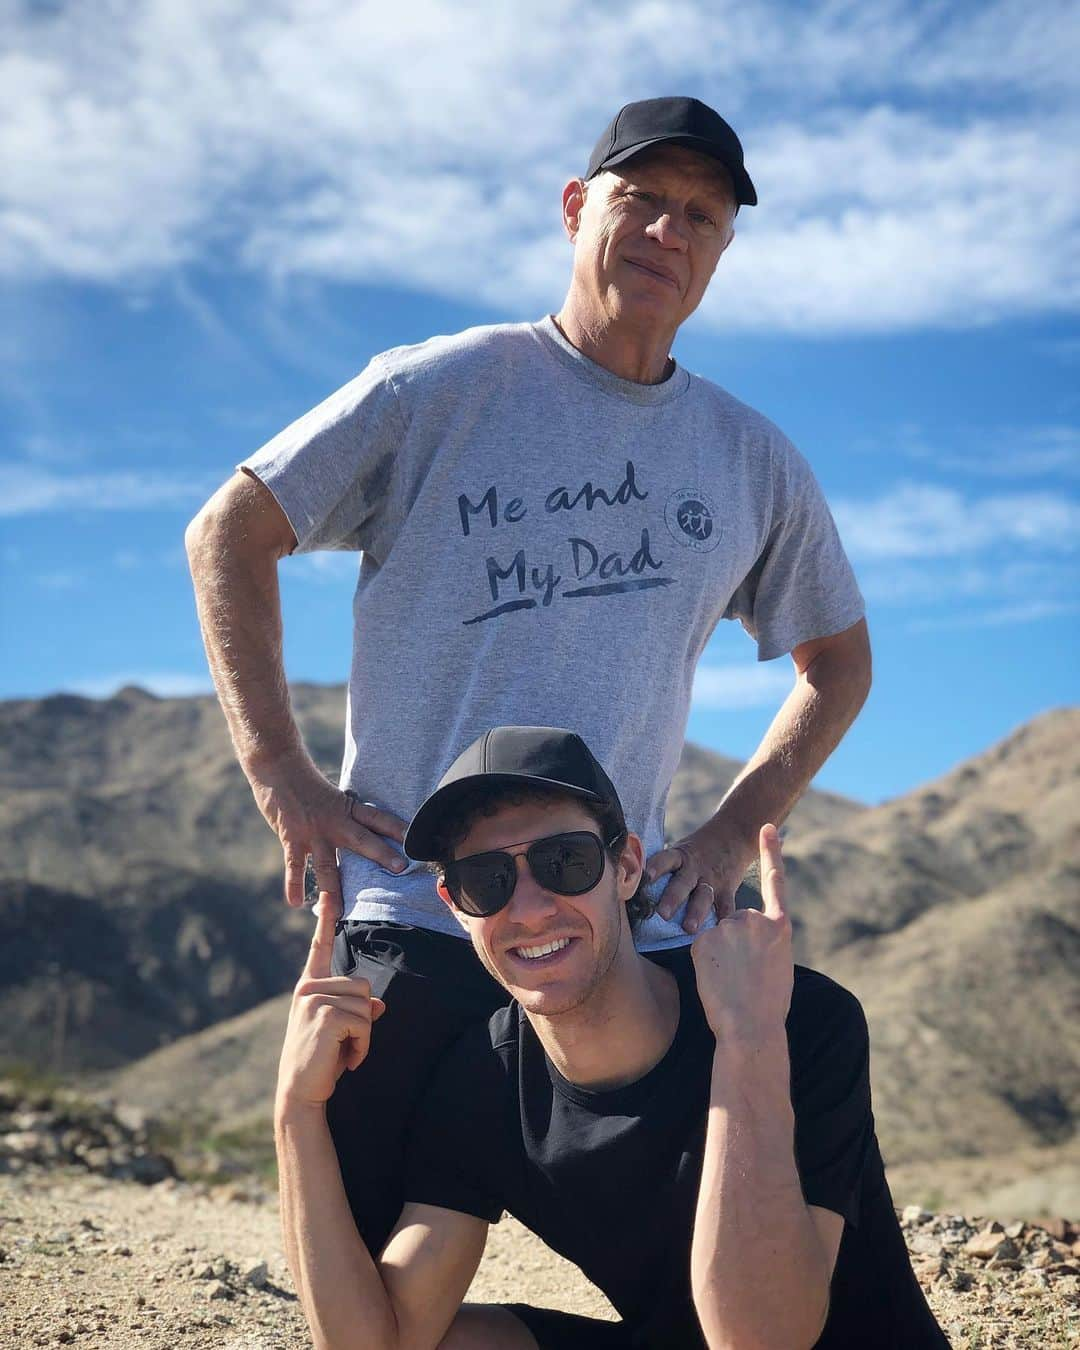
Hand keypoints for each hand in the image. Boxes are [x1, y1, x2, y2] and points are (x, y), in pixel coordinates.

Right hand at [250, 755, 407, 907]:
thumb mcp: (334, 797)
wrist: (278, 767)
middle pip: (362, 840)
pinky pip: (295, 866)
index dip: (398, 828)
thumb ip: (347, 817)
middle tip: (401, 869)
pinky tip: (296, 903)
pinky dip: (294, 885)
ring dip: (335, 889)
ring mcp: (313, 832)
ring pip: (328, 865)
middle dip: (381, 855)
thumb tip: (363, 830)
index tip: (419, 838)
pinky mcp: (292, 838)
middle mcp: (334, 821)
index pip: (378, 818)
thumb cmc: (307, 783)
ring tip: (341, 913)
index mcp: (348, 809)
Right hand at [276, 891, 386, 1112]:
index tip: (329, 894)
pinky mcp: (326, 1015)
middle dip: (363, 1019)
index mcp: (309, 987)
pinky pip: (365, 1022)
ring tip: (343, 1052)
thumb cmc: (321, 1061)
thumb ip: (355, 1011)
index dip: (325, 920)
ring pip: (366, 1004)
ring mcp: (314, 999)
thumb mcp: (338, 1031)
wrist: (300, 1093)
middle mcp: (308, 988)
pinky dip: (363, 1046)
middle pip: (363, 985)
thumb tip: (379, 1004)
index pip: (319, 948)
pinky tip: (346, 1060)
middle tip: (343, 1045)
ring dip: (364, 1035)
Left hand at [645, 824, 754, 932]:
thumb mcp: (681, 850)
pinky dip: (725, 919)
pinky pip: (727, 906)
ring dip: (696, 913)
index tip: (645, 878)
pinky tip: (720, 932)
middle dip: (672, 898)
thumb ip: (664, 866)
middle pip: (682, 883)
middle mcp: (695, 868)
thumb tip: (630, 879)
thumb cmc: (698, 849)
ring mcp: (712, 880)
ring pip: (703, 897)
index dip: (655, 867)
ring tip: (689, 929)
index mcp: (680, 856)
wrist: (734, 835)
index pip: (665, 859)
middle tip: (662, 914)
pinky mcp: (728, 890)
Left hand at [690, 825, 792, 1042]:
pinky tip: (716, 977)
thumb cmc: (768, 1003)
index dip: (770, 852)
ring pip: (717, 933)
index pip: (775, 881)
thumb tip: (752, 937)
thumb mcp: (778, 963)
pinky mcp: (704, 938)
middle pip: (736, 920)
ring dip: (720, 952)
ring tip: (731, 978)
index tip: (766, 826)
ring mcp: (728, 926)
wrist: (751, 1025)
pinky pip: (701, 945)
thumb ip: (765, 939)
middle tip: (743, 973)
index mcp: (779, 926)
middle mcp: (754, 919)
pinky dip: (705, 961)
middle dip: (735, 942)